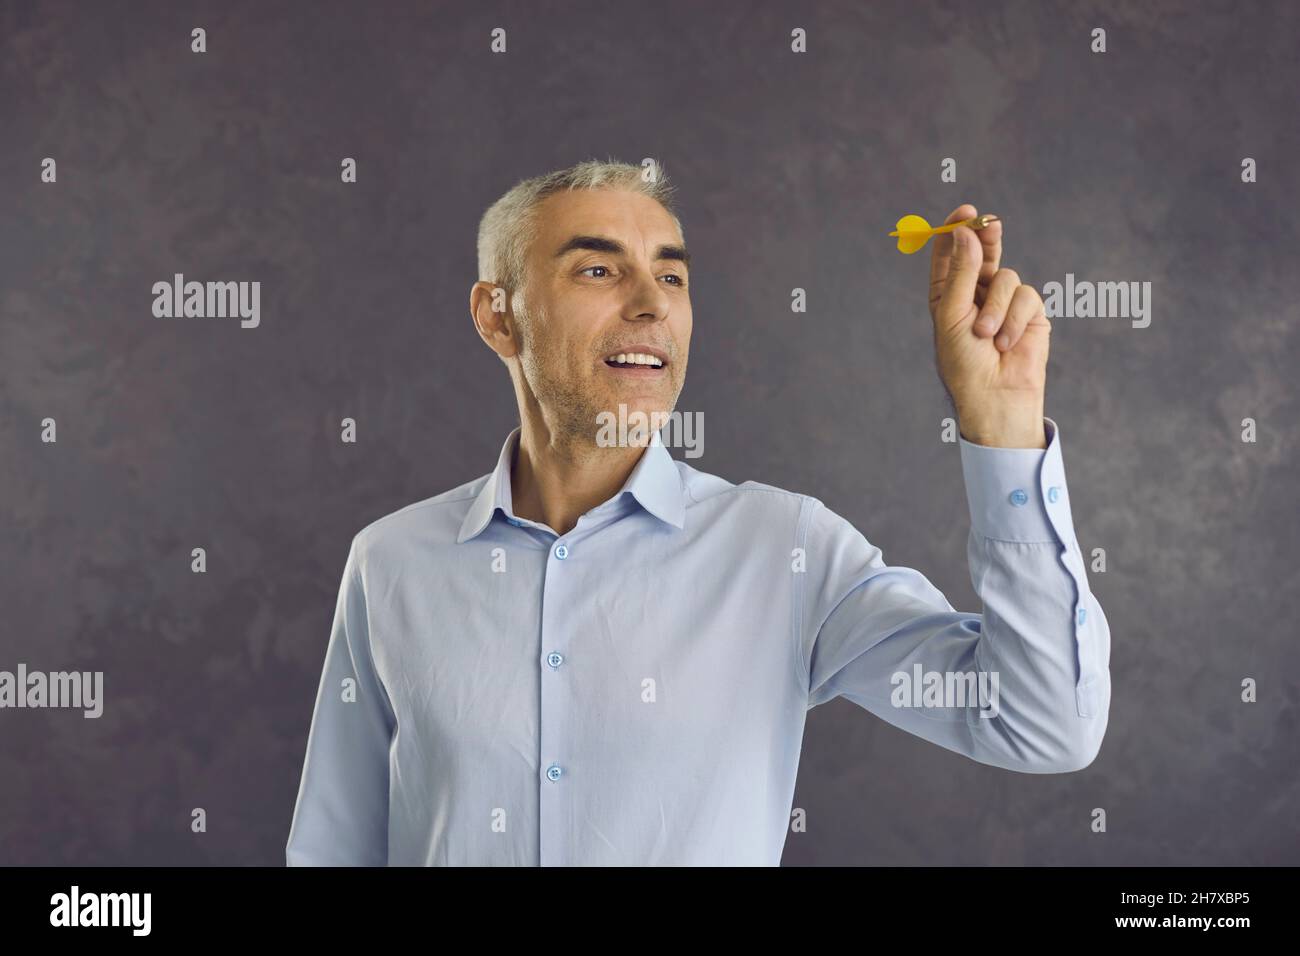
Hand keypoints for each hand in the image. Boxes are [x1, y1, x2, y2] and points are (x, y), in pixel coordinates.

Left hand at [928, 204, 1048, 448]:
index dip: (956, 231)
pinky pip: (1026, 295)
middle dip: (987, 239)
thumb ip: (961, 273)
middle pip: (983, 253)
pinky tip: (1006, 343)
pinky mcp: (1029, 312)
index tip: (965, 212)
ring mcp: (1003, 302)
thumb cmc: (964, 363)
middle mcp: (974, 294)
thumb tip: (965, 233)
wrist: (994, 397)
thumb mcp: (953, 316)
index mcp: (947, 295)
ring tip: (986, 336)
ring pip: (1006, 276)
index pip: (950, 254)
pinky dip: (1014, 318)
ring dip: (996, 306)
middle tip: (990, 223)